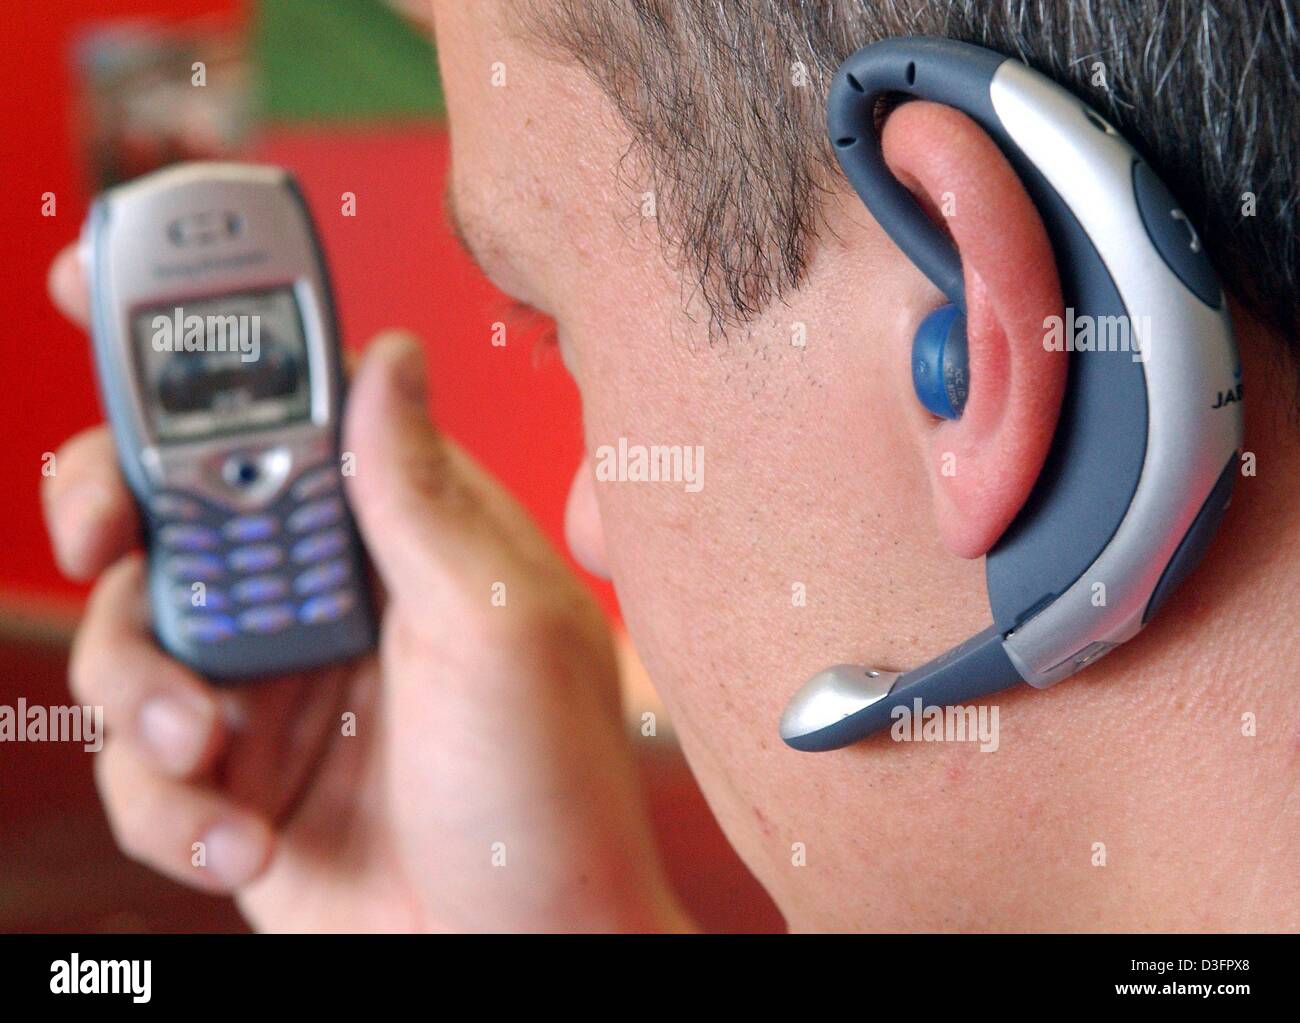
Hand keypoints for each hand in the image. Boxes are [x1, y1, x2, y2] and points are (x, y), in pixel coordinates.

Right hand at [42, 246, 688, 931]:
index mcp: (396, 536)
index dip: (197, 346)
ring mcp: (273, 687)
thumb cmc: (545, 794)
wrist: (523, 956)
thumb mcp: (491, 623)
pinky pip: (140, 765)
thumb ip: (418, 493)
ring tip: (204, 743)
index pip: (287, 412)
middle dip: (114, 504)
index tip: (97, 281)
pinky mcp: (233, 780)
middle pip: (173, 504)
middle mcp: (327, 597)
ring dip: (140, 687)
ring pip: (129, 633)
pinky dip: (169, 803)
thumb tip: (391, 356)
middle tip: (103, 526)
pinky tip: (246, 838)